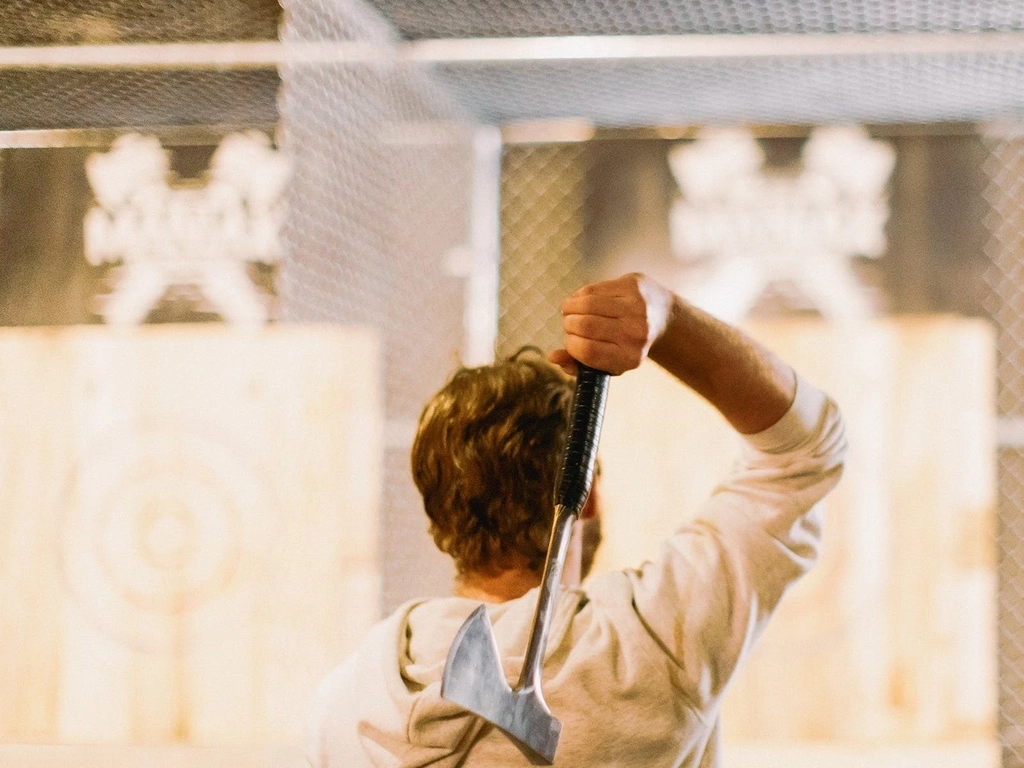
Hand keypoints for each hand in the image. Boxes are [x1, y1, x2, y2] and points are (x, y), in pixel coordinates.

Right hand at [548, 273, 672, 375]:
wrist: (663, 318)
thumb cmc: (626, 344)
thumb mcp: (607, 362)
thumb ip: (577, 365)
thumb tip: (552, 357)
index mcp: (630, 358)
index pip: (587, 351)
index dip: (570, 345)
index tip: (570, 341)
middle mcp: (636, 333)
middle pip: (585, 325)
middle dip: (569, 324)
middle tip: (569, 325)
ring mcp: (637, 307)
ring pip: (587, 303)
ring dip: (570, 307)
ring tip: (569, 311)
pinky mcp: (633, 285)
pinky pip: (594, 289)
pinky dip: (580, 295)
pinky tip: (581, 300)